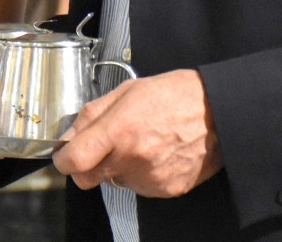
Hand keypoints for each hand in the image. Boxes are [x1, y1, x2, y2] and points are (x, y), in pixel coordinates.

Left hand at [51, 69, 222, 197]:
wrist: (217, 112)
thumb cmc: (174, 94)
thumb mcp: (127, 90)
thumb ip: (93, 114)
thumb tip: (69, 135)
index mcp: (120, 130)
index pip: (75, 161)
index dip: (63, 159)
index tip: (64, 154)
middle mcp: (133, 158)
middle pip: (88, 179)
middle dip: (87, 166)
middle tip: (101, 147)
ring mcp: (150, 178)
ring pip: (115, 182)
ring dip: (118, 167)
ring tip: (141, 142)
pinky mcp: (166, 190)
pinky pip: (140, 187)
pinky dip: (141, 174)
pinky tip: (156, 153)